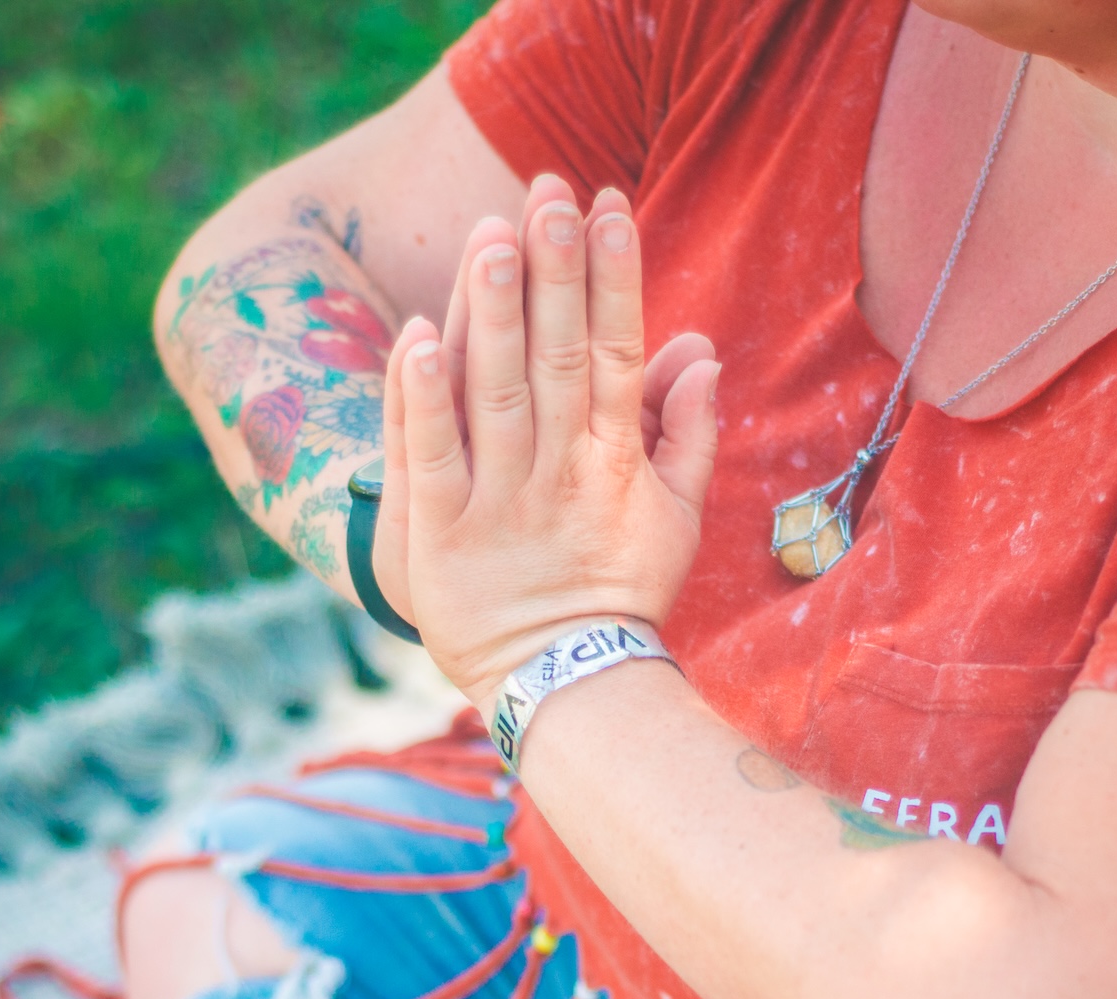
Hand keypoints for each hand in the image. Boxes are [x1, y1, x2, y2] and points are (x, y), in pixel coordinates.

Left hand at [373, 177, 719, 712]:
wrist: (569, 688)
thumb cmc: (618, 598)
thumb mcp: (674, 520)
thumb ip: (688, 434)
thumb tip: (702, 350)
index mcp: (616, 461)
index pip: (619, 353)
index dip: (615, 278)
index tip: (608, 206)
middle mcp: (560, 473)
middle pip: (558, 358)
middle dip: (553, 274)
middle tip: (545, 193)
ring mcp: (499, 504)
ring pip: (496, 396)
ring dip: (491, 315)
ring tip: (488, 237)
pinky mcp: (442, 538)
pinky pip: (433, 460)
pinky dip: (422, 402)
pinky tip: (414, 338)